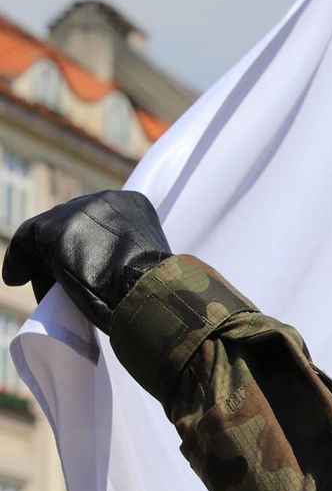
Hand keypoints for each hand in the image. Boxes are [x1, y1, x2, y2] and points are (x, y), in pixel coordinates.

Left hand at [2, 190, 171, 331]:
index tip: (82, 264)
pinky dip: (19, 260)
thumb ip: (127, 250)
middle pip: (72, 221)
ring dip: (42, 257)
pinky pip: (26, 240)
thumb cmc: (156, 288)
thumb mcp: (147, 259)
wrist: (151, 291)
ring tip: (39, 282)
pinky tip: (16, 278)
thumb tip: (108, 268)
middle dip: (63, 247)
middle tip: (58, 276)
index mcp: (134, 205)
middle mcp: (106, 199)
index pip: (99, 219)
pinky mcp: (55, 228)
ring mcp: (79, 211)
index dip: (87, 243)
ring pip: (49, 231)